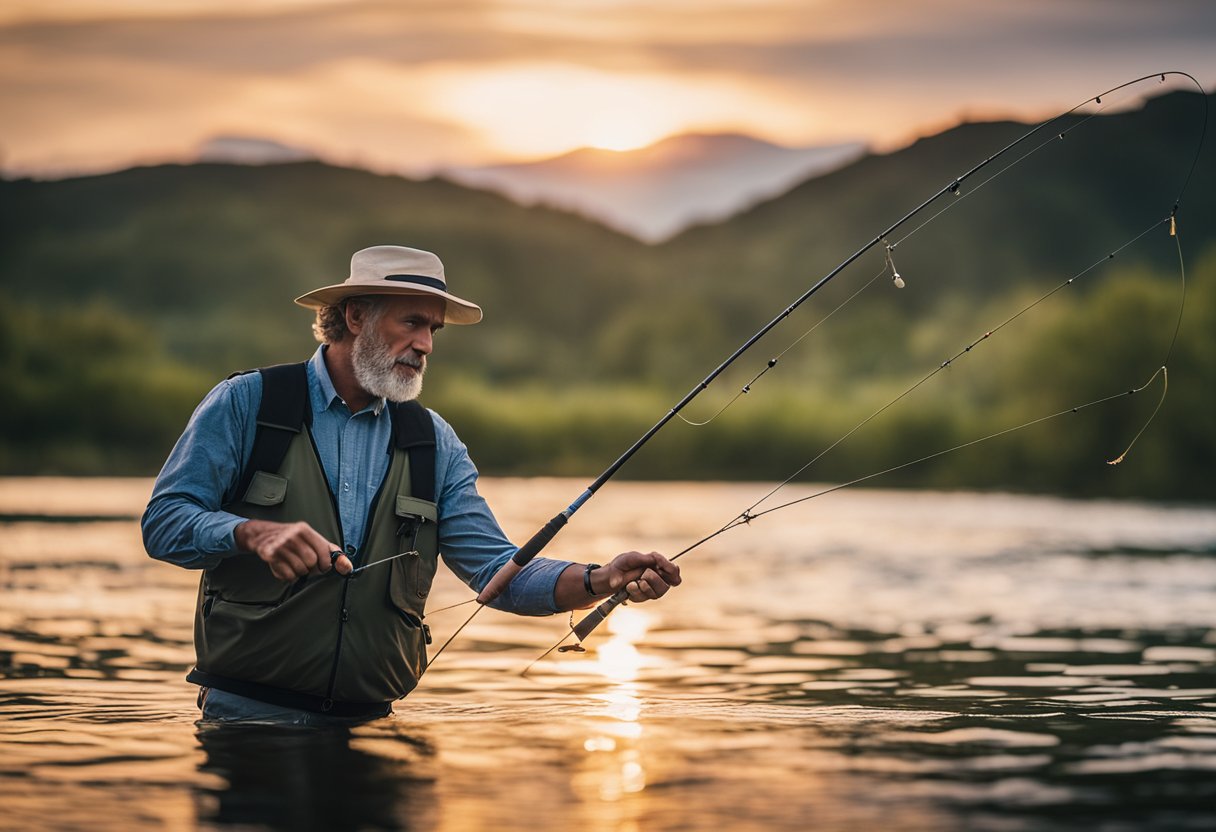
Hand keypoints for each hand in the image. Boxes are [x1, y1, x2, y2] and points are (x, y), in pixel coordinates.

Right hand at [234, 519, 351, 580]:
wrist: (262, 534)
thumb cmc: (291, 539)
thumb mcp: (311, 539)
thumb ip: (331, 552)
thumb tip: (348, 567)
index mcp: (305, 530)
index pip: (324, 552)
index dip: (325, 563)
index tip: (322, 565)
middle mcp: (293, 535)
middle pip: (312, 563)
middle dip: (311, 568)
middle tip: (304, 564)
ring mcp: (280, 545)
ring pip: (300, 570)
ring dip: (299, 572)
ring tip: (293, 564)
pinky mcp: (270, 555)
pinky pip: (287, 575)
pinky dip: (288, 576)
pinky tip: (284, 567)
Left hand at [594, 550, 680, 602]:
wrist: (610, 576)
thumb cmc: (622, 564)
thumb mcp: (631, 557)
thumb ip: (644, 558)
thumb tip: (656, 560)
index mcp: (658, 566)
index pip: (674, 571)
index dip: (672, 571)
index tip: (661, 568)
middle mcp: (658, 578)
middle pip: (667, 584)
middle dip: (655, 579)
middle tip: (644, 574)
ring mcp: (651, 589)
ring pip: (658, 593)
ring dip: (645, 587)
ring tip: (634, 582)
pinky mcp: (643, 596)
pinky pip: (644, 597)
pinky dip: (635, 592)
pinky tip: (629, 586)